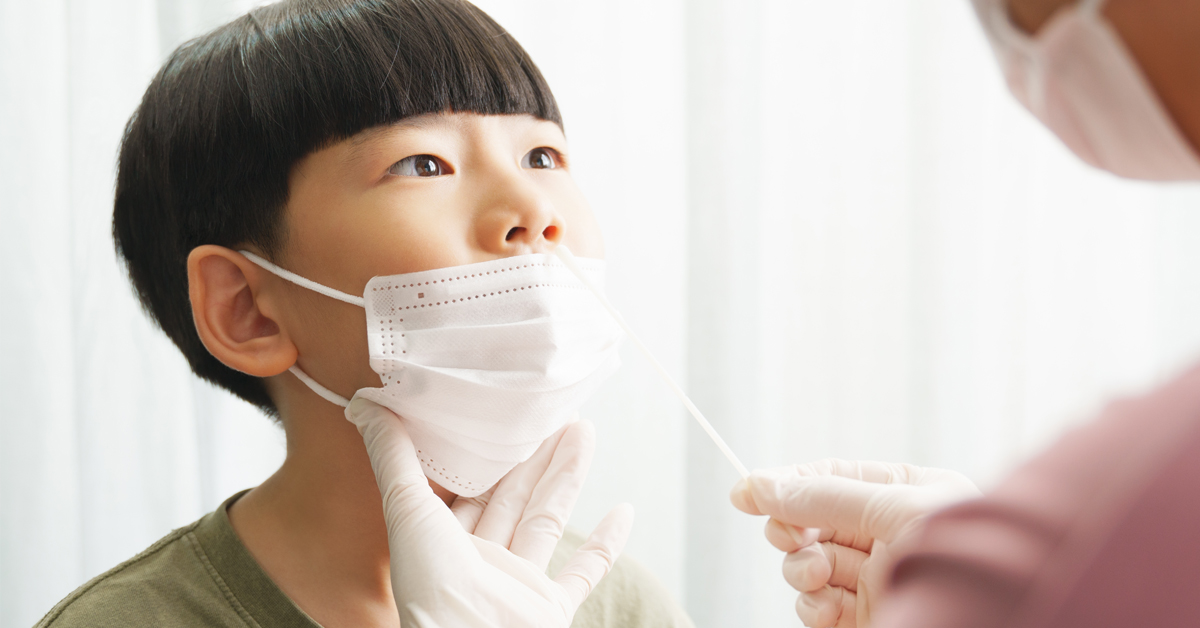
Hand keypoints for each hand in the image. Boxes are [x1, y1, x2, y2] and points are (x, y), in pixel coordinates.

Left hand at [346, 396, 633, 627]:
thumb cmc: (432, 590)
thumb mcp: (407, 510)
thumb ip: (392, 458)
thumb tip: (365, 403)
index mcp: (442, 542)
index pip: (466, 487)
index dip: (485, 449)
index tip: (501, 412)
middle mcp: (480, 562)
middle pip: (512, 496)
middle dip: (535, 453)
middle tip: (556, 411)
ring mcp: (518, 585)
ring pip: (547, 519)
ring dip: (568, 476)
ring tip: (585, 430)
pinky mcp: (550, 608)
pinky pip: (584, 573)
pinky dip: (606, 545)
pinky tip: (623, 512)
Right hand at [730, 459, 979, 627]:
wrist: (988, 620)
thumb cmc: (962, 556)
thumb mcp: (891, 508)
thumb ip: (821, 496)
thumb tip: (759, 483)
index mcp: (907, 494)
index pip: (832, 478)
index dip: (787, 484)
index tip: (742, 493)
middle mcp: (890, 534)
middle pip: (812, 522)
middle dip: (792, 530)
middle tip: (788, 538)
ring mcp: (877, 578)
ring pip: (808, 564)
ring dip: (800, 570)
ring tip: (814, 576)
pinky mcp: (865, 618)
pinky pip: (818, 606)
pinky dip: (812, 606)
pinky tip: (825, 607)